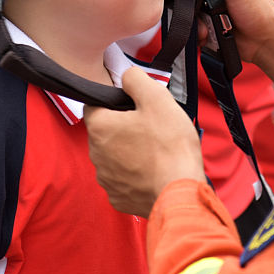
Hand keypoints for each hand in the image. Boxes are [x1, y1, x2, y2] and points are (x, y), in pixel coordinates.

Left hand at [85, 67, 204, 216]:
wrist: (180, 191)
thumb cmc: (169, 144)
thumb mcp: (157, 98)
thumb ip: (135, 79)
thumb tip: (125, 76)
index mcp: (100, 127)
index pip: (94, 106)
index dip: (113, 102)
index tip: (133, 107)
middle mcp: (95, 154)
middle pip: (104, 132)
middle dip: (122, 128)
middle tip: (149, 128)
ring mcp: (105, 179)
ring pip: (112, 156)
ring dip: (127, 152)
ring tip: (153, 151)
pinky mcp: (117, 198)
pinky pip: (121, 179)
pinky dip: (132, 175)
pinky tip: (151, 171)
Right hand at [173, 0, 273, 64]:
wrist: (265, 41)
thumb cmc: (257, 8)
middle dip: (186, 2)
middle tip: (199, 7)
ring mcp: (206, 6)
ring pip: (183, 10)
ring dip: (192, 20)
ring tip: (207, 26)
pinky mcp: (204, 25)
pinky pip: (188, 27)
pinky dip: (195, 32)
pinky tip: (207, 34)